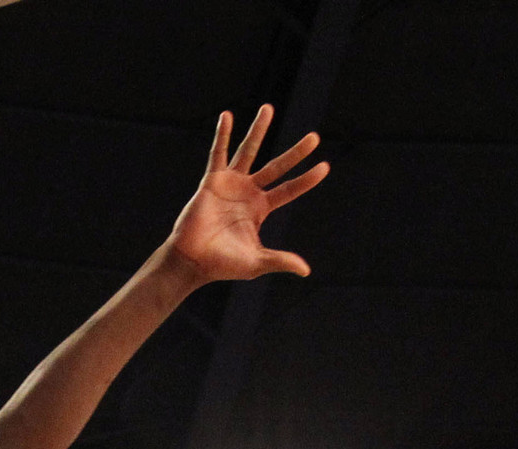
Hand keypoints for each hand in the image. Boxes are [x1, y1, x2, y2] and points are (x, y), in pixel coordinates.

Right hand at [161, 106, 327, 285]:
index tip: (325, 167)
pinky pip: (218, 153)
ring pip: (249, 151)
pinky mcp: (212, 181)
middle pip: (278, 167)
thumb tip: (306, 271)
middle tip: (315, 137)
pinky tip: (228, 116)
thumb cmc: (222, 265)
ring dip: (258, 130)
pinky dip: (222, 135)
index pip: (290, 190)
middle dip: (296, 153)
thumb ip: (280, 260)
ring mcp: (230, 184)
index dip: (306, 179)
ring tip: (269, 108)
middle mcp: (248, 193)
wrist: (192, 261)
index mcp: (260, 209)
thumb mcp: (256, 262)